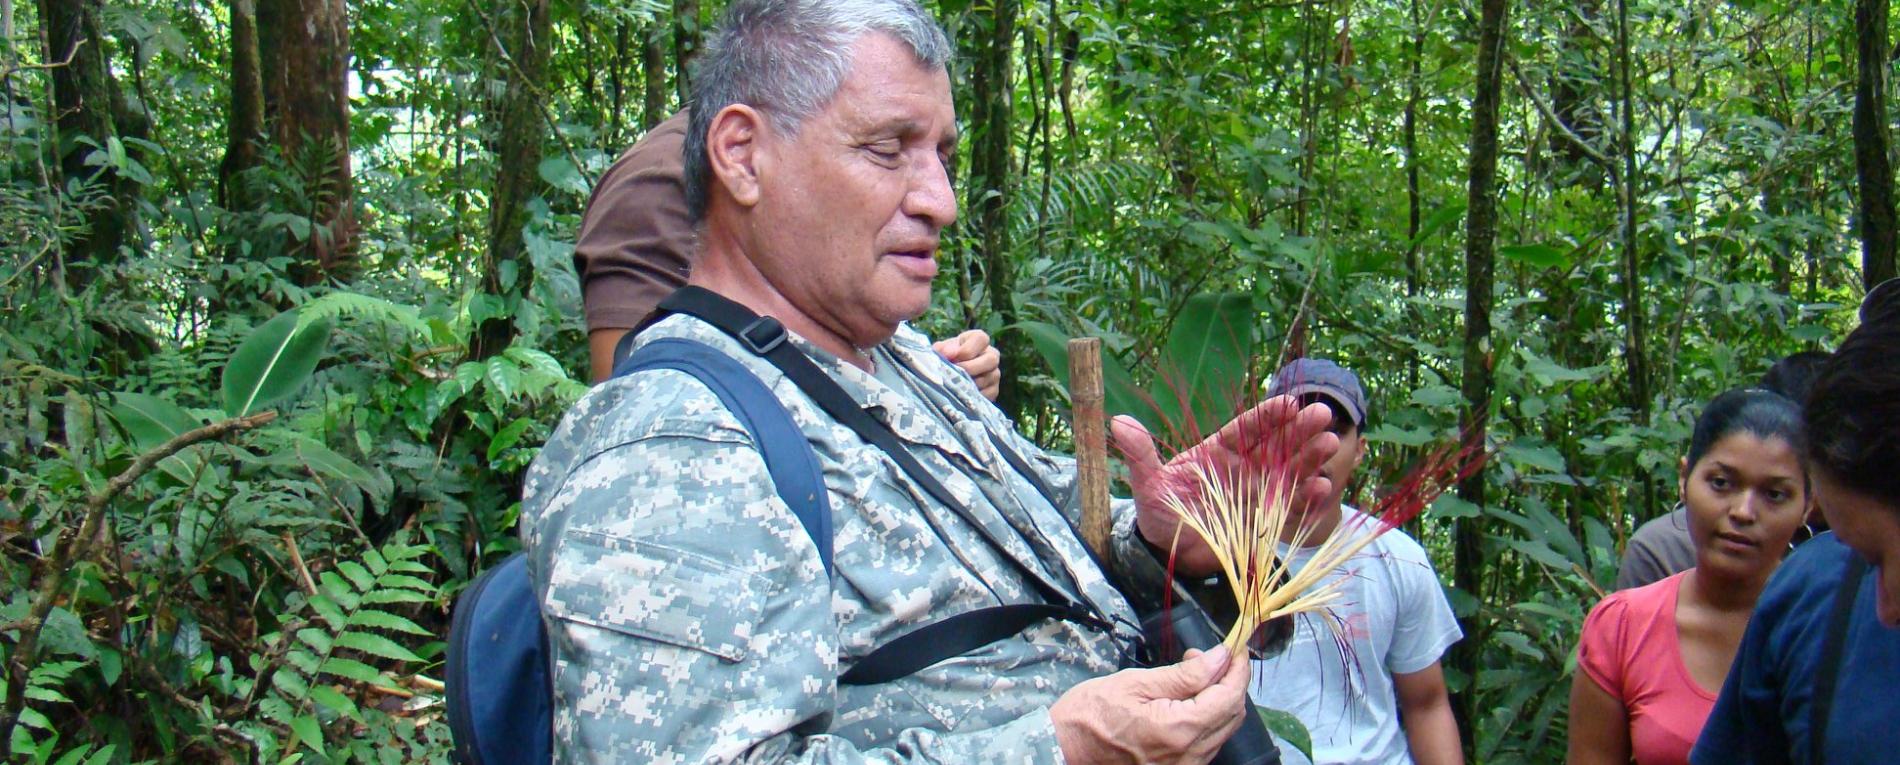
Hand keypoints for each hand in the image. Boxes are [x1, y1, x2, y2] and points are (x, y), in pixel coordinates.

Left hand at [933, 329, 1001, 401]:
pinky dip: (972, 395)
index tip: (951, 357)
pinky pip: (987, 394)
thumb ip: (942, 349)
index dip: (967, 349)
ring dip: (968, 383)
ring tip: (953, 385)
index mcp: (979, 340)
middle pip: (991, 360)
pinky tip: (960, 395)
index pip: (981, 339)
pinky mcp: (994, 390)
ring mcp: (994, 373)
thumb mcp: (943, 349)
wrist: (951, 373)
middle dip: (970, 368)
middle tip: (953, 373)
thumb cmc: (948, 357)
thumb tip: (946, 354)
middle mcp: (991, 355)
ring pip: (987, 379)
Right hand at [1050, 645, 1251, 764]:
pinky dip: (1207, 718)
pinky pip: (1207, 743)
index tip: (1235, 647)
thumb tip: (1219, 658)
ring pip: (1222, 729)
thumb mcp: (1135, 683)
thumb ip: (1184, 674)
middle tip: (1207, 657)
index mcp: (1179, 730)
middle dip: (1229, 681)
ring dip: (1219, 699)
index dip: (1237, 668)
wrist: (1065, 748)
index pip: (1228, 696)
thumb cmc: (1091, 713)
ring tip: (1192, 677)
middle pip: (1232, 715)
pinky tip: (1186, 701)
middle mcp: (1189, 755)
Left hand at [1110, 397, 1339, 575]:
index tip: (1290, 403)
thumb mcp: (1148, 485)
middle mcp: (1244, 468)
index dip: (1268, 415)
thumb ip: (1141, 455)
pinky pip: (1289, 508)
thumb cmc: (1159, 513)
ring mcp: (1257, 493)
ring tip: (1330, 445)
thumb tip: (1119, 422)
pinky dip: (1306, 499)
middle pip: (1276, 444)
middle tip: (1324, 415)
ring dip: (1310, 458)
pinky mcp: (1265, 521)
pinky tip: (1321, 488)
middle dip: (1299, 430)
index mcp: (1218, 451)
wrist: (1168, 555)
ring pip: (1289, 471)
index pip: (1247, 428)